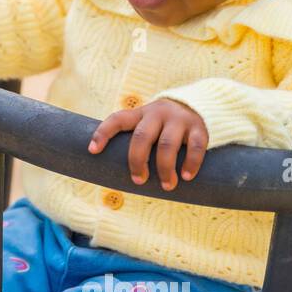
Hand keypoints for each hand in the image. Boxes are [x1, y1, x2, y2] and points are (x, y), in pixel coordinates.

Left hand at [86, 100, 208, 190]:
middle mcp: (158, 113)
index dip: (102, 133)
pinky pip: (195, 146)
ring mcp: (179, 119)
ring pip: (167, 144)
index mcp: (140, 113)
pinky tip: (186, 177)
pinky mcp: (199, 128)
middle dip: (137, 161)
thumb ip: (133, 139)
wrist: (198, 105)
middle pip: (141, 137)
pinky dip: (191, 163)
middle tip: (138, 180)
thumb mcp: (146, 124)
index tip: (92, 151)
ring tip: (166, 185)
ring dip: (165, 168)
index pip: (117, 119)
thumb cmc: (163, 124)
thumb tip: (111, 171)